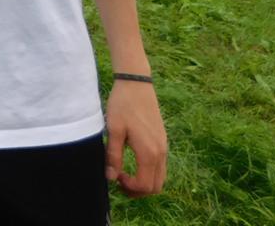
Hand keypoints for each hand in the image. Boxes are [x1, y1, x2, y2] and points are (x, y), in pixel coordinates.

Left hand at [105, 79, 166, 195]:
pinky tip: (133, 163)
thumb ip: (113, 155)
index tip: (115, 177)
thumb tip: (111, 177)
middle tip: (119, 181)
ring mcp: (164, 147)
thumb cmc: (122, 105)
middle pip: (155, 187)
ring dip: (144, 182)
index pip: (144, 185)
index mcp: (149, 152)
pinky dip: (149, 173)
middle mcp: (161, 153)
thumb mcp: (114, 130)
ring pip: (160, 178)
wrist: (136, 84)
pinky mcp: (163, 141)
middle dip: (138, 190)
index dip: (129, 188)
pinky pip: (160, 167)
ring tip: (125, 174)